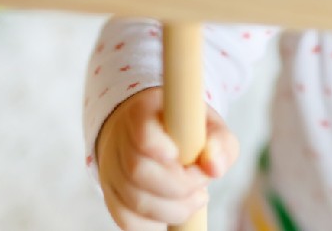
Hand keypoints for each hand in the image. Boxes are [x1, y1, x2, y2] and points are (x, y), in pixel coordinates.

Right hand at [96, 87, 239, 229]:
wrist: (155, 134)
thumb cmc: (185, 131)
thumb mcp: (208, 126)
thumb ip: (220, 142)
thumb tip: (214, 167)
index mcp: (143, 113)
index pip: (142, 132)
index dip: (158, 147)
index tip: (178, 156)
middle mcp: (119, 141)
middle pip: (138, 171)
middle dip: (179, 187)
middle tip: (201, 185)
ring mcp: (111, 170)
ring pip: (134, 201)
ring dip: (173, 209)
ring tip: (196, 198)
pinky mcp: (111, 196)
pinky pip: (127, 221)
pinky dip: (154, 224)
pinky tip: (175, 211)